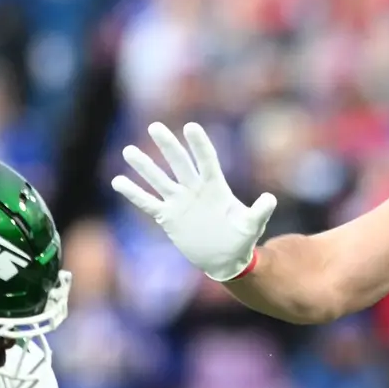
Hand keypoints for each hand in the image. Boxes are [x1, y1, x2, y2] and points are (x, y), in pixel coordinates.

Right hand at [111, 122, 275, 280]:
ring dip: (145, 166)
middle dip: (168, 146)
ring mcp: (180, 202)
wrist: (226, 260)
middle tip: (155, 127)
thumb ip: (259, 212)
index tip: (191, 128)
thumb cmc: (242, 240)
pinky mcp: (168, 218)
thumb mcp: (251, 226)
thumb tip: (270, 199)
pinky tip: (118, 181)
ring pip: (159, 180)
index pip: (206, 161)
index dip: (199, 145)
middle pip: (179, 164)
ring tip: (129, 150)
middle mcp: (195, 190)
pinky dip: (134, 194)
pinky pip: (148, 203)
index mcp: (216, 187)